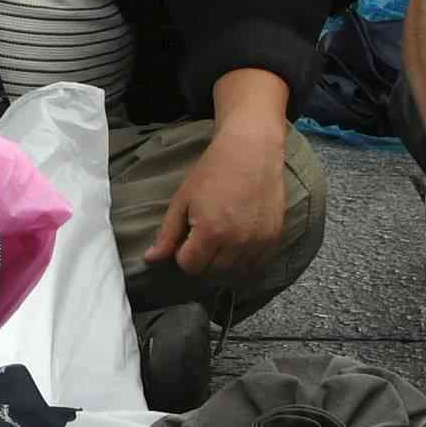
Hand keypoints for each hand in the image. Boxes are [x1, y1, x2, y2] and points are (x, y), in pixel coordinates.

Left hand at [140, 116, 299, 283]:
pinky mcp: (275, 240)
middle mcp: (237, 243)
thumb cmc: (212, 172)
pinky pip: (256, 265)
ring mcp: (259, 243)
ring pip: (235, 273)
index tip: (185, 239)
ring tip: (220, 236)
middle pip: (212, 273)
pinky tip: (238, 239)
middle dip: (202, 260)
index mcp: (211, 232)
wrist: (251, 152)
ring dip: (223, 262)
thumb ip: (168, 233)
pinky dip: (244, 259)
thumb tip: (150, 259)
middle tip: (202, 237)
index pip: (190, 267)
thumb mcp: (182, 199)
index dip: (183, 255)